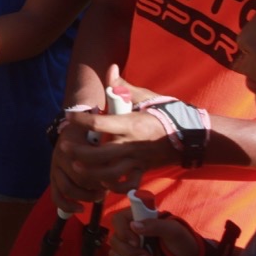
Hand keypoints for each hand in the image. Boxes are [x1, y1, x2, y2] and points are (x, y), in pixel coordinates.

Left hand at [49, 68, 171, 213]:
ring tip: (76, 166)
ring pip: (109, 173)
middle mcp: (132, 144)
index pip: (101, 123)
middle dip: (79, 152)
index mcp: (131, 124)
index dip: (82, 121)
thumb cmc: (166, 113)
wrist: (191, 135)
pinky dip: (112, 187)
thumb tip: (110, 69)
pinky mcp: (142, 171)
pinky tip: (100, 181)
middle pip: (100, 154)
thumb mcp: (147, 97)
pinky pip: (126, 185)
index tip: (69, 117)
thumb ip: (124, 87)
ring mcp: (137, 160)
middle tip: (64, 146)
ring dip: (90, 173)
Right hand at [107, 207, 201, 255]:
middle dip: (127, 248)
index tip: (136, 241)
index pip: (118, 219)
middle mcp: (130, 230)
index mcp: (138, 217)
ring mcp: (129, 246)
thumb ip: (155, 226)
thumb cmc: (182, 241)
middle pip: (115, 237)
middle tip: (144, 254)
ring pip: (115, 250)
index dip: (123, 230)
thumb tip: (133, 225)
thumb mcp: (173, 231)